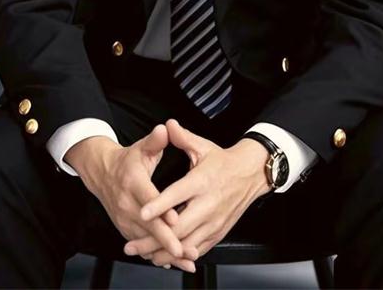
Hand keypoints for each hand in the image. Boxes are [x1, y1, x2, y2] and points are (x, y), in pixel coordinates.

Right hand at [65, 125, 196, 271]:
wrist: (102, 173)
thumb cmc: (127, 161)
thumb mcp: (141, 147)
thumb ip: (155, 140)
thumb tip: (166, 128)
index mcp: (133, 181)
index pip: (148, 198)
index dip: (161, 210)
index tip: (176, 219)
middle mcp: (126, 203)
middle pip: (147, 225)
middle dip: (166, 239)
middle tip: (183, 250)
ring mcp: (124, 219)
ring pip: (145, 240)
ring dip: (164, 252)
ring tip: (185, 259)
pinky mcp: (125, 229)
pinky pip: (141, 245)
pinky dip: (156, 254)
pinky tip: (172, 261)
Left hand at [123, 118, 270, 264]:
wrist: (250, 174)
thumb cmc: (222, 161)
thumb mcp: (202, 146)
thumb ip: (182, 137)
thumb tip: (167, 125)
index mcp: (202, 181)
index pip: (178, 195)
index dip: (160, 205)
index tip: (143, 212)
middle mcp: (208, 204)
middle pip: (179, 227)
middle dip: (155, 238)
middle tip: (133, 245)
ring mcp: (214, 221)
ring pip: (187, 243)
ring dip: (165, 252)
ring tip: (145, 255)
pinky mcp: (218, 232)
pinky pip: (198, 248)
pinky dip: (181, 255)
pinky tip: (166, 258)